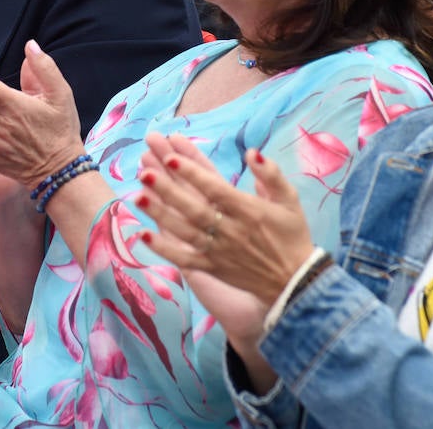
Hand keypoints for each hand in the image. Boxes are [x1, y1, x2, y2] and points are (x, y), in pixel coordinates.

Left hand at [138, 133, 313, 307]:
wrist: (295, 282)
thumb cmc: (292, 235)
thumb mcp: (289, 200)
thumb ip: (271, 174)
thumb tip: (251, 152)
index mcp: (248, 210)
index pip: (215, 189)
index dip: (193, 173)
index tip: (172, 158)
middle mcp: (230, 230)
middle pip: (193, 208)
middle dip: (168, 190)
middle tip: (145, 172)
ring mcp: (218, 251)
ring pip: (184, 231)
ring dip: (160, 214)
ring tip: (137, 196)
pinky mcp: (212, 268)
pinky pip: (184, 259)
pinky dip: (164, 249)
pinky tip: (143, 235)